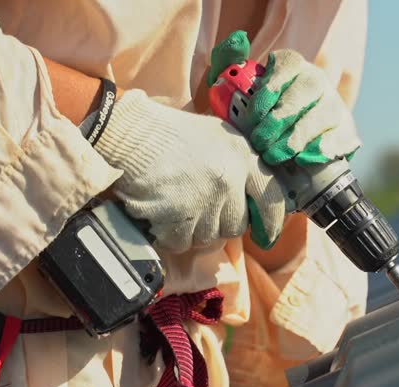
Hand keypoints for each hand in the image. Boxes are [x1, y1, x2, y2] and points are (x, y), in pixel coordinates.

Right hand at [94, 90, 285, 251]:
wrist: (126, 132)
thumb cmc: (169, 133)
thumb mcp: (216, 136)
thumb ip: (239, 165)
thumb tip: (252, 200)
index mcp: (242, 155)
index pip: (272, 198)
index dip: (272, 222)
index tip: (267, 236)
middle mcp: (228, 179)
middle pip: (236, 225)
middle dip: (219, 222)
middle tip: (197, 205)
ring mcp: (203, 199)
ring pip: (208, 237)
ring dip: (193, 229)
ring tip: (175, 203)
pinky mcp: (176, 217)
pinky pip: (181, 242)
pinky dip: (169, 234)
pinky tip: (160, 212)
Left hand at [210, 31, 360, 166]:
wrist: (271, 155)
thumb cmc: (248, 118)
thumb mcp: (229, 89)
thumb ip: (227, 61)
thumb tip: (240, 40)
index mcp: (291, 65)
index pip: (287, 65)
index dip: (270, 88)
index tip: (253, 115)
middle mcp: (316, 81)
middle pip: (308, 89)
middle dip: (280, 118)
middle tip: (259, 141)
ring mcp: (334, 106)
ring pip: (325, 114)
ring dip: (298, 136)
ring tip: (275, 155)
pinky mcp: (346, 132)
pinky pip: (340, 137)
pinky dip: (322, 149)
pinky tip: (302, 160)